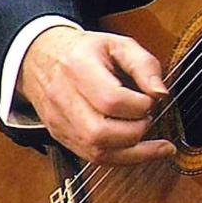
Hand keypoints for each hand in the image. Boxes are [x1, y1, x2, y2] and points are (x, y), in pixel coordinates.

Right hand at [19, 27, 173, 164]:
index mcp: (78, 68)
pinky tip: (143, 151)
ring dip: (133, 151)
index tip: (151, 100)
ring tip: (150, 138)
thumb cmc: (84, 51)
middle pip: (100, 133)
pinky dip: (122, 158)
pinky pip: (92, 158)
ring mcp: (59, 121)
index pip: (110, 100)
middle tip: (148, 117)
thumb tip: (161, 93)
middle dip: (136, 131)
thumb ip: (144, 65)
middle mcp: (63, 97)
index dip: (139, 105)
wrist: (40, 58)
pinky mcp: (61, 136)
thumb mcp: (118, 44)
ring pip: (96, 152)